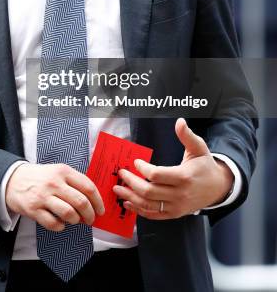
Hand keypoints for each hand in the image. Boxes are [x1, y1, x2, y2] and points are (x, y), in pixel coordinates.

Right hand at [6, 163, 104, 230]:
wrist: (13, 179)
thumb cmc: (41, 177)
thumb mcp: (58, 171)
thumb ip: (74, 181)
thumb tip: (93, 200)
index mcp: (63, 171)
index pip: (88, 186)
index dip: (98, 201)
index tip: (100, 210)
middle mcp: (54, 183)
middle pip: (81, 202)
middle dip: (90, 214)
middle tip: (90, 219)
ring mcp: (43, 196)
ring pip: (69, 214)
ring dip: (76, 220)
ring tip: (75, 220)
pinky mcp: (33, 209)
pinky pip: (54, 224)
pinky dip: (61, 226)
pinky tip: (60, 223)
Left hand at [113, 118, 233, 219]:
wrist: (218, 188)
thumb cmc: (205, 166)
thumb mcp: (199, 148)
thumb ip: (187, 135)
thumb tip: (179, 121)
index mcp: (184, 177)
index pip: (157, 175)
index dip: (143, 169)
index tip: (135, 161)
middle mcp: (180, 194)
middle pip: (149, 191)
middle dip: (131, 182)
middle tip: (121, 174)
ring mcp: (176, 206)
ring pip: (148, 205)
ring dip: (131, 197)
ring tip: (118, 188)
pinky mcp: (174, 214)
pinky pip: (153, 215)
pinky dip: (139, 210)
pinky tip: (128, 202)